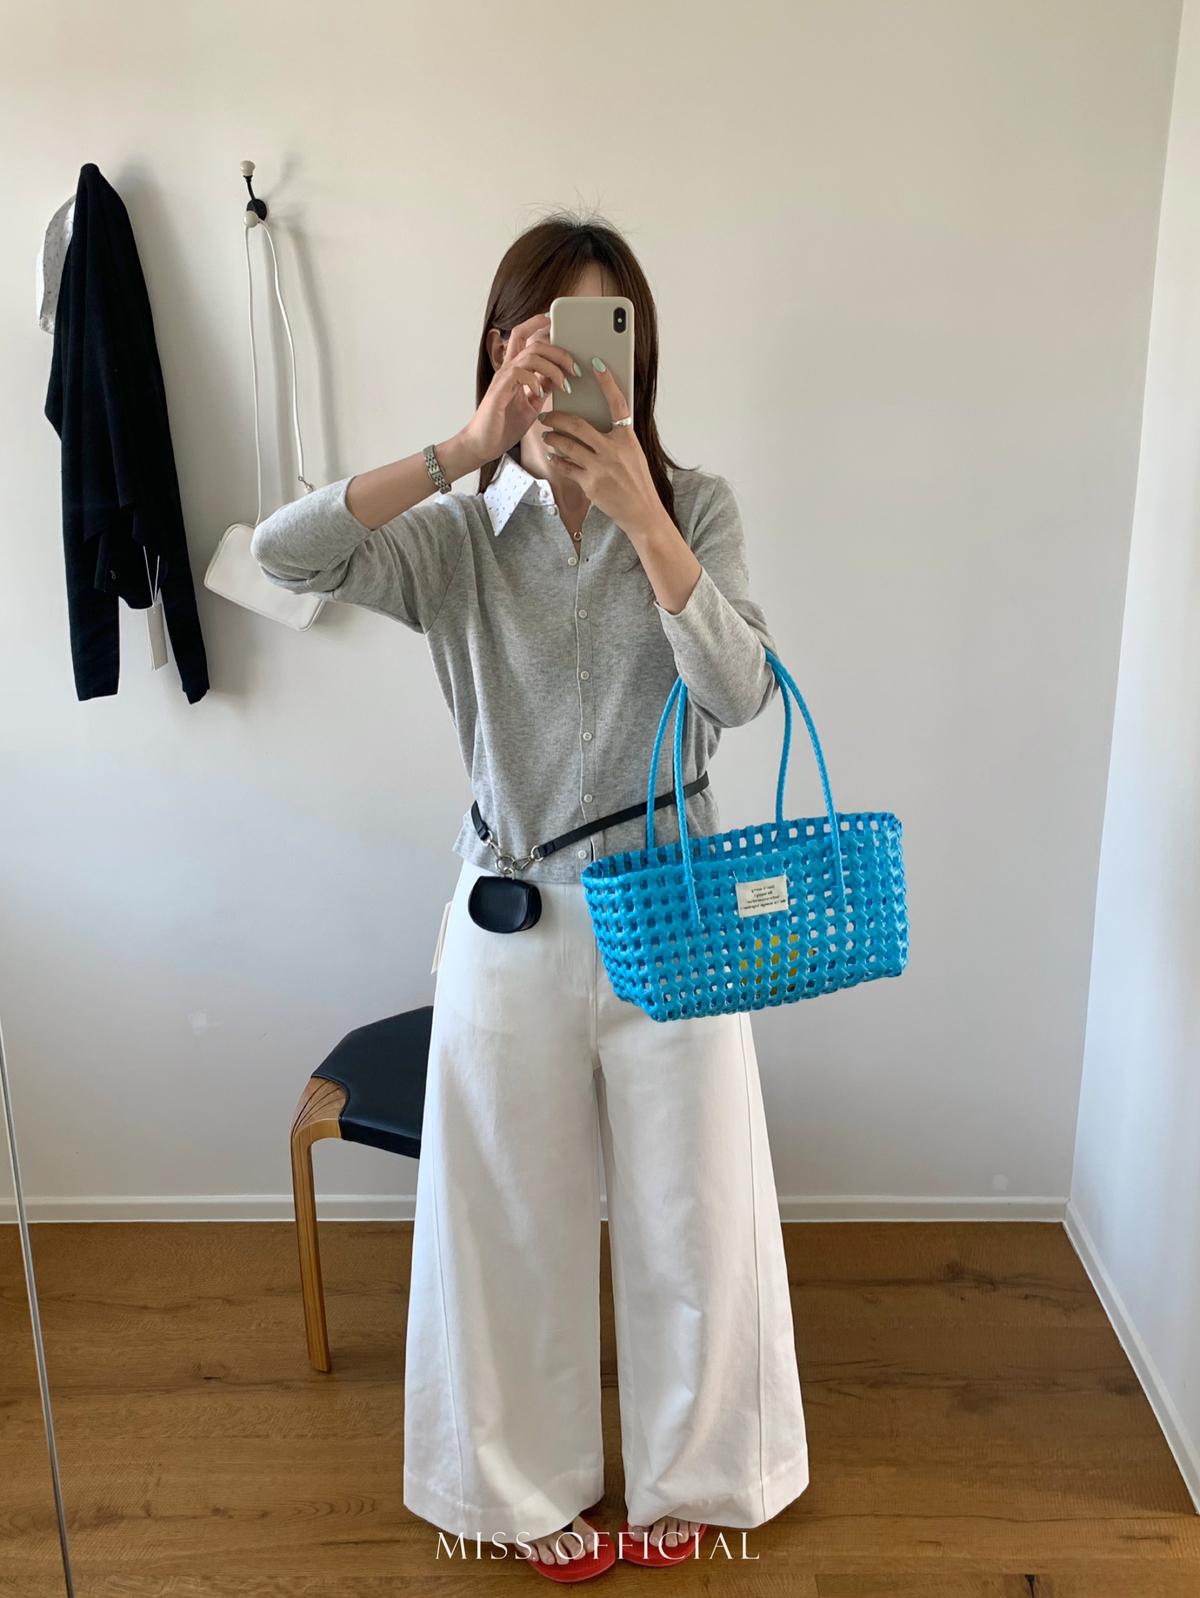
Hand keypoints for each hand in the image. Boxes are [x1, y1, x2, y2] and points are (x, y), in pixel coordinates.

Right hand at [459, 312, 577, 464]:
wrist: (484, 445)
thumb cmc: (504, 426)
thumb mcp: (532, 405)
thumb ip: (542, 389)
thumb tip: (557, 379)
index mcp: (516, 371)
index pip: (523, 336)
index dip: (538, 324)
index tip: (557, 325)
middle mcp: (508, 369)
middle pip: (533, 342)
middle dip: (559, 351)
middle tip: (575, 368)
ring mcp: (503, 379)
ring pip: (530, 355)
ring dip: (553, 367)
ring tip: (564, 384)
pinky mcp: (499, 391)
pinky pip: (519, 373)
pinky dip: (535, 380)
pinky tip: (541, 393)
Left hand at [538, 362, 662, 535]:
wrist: (642, 512)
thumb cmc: (636, 481)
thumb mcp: (633, 454)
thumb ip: (616, 438)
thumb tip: (595, 424)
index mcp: (627, 438)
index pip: (617, 403)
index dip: (607, 382)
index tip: (597, 363)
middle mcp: (613, 449)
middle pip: (577, 425)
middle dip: (557, 417)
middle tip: (546, 415)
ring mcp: (600, 467)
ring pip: (566, 445)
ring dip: (552, 439)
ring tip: (548, 436)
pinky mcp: (590, 484)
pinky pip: (566, 467)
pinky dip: (557, 461)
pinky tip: (554, 458)